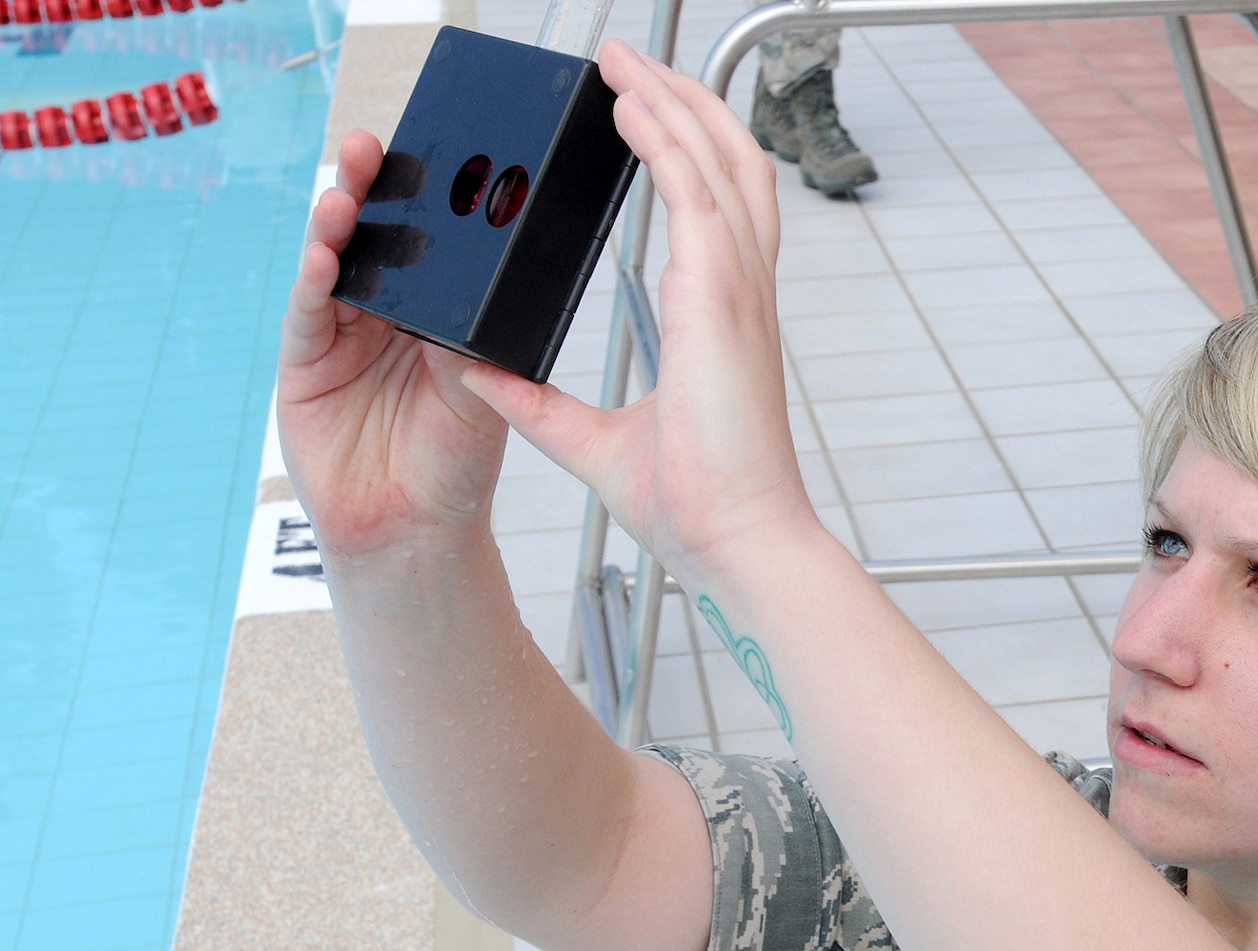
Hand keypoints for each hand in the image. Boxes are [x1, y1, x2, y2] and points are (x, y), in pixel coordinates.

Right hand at [277, 129, 509, 559]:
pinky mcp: (306, 364)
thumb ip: (474, 341)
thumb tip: (485, 284)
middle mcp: (383, 316)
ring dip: (335, 229)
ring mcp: (340, 336)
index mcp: (431, 316)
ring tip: (346, 196)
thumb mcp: (481, 394)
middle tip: (368, 150)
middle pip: (370, 242)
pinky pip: (307, 316)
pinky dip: (313, 285)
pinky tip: (322, 259)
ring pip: (332, 267)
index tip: (424, 158)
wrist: (416, 529)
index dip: (417, 203)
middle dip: (367, 193)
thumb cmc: (457, 464)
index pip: (421, 246)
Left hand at [463, 41, 816, 577]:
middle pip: (730, 164)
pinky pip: (693, 191)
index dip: (687, 152)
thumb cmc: (698, 505)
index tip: (642, 116)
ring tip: (624, 64)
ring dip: (672, 101)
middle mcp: (738, 294)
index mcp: (723, 321)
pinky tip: (627, 107)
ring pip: (719, 160)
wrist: (736, 539)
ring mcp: (737, 292)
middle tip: (630, 64)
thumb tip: (478, 373)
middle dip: (684, 103)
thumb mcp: (593, 442)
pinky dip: (664, 138)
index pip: (715, 209)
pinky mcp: (720, 299)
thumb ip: (536, 402)